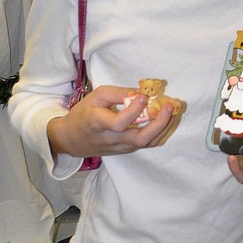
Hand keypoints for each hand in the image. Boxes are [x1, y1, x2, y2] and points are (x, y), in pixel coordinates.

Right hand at [47, 85, 174, 157]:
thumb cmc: (84, 113)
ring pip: (145, 143)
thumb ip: (118, 93)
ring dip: (162, 128)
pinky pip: (146, 145)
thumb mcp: (96, 96)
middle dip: (158, 124)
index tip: (143, 96)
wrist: (71, 139)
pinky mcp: (126, 150)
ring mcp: (119, 147)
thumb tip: (140, 92)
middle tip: (169, 106)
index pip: (118, 123)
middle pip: (137, 138)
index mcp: (97, 123)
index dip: (134, 110)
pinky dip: (159, 133)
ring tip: (171, 111)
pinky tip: (165, 120)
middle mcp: (110, 139)